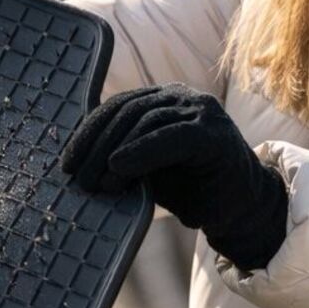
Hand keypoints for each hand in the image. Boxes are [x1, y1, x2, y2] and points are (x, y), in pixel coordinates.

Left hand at [57, 84, 287, 271]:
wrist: (241, 210)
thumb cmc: (191, 190)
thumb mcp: (148, 169)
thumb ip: (121, 155)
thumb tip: (76, 162)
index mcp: (163, 100)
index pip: (117, 106)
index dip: (88, 131)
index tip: (67, 163)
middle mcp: (182, 97)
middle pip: (127, 110)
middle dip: (96, 144)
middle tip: (77, 178)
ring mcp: (201, 111)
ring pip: (145, 120)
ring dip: (114, 152)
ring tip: (98, 184)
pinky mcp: (214, 133)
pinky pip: (171, 137)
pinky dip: (142, 152)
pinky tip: (120, 168)